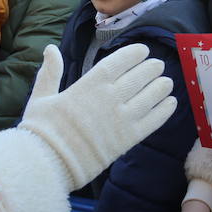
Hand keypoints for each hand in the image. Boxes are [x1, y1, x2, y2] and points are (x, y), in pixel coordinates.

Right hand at [19, 44, 175, 190]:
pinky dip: (164, 110)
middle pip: (138, 77)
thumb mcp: (41, 96)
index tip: (143, 50)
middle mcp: (109, 98)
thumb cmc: (41, 130)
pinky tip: (171, 103)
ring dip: (161, 87)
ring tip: (167, 82)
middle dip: (151, 69)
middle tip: (158, 65)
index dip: (133, 54)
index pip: (118, 62)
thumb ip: (51, 72)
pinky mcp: (128, 139)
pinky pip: (153, 121)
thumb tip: (50, 48)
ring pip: (149, 96)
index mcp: (88, 84)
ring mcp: (121, 118)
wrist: (49, 162)